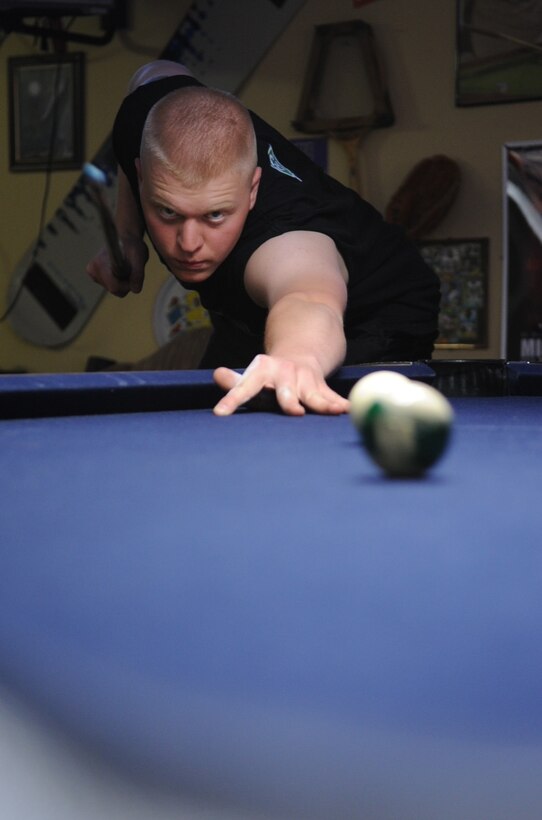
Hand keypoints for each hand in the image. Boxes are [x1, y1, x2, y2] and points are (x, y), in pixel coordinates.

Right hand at [86, 236, 147, 296]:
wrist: (125, 237)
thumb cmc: (132, 245)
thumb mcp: (139, 256)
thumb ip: (138, 273)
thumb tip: (135, 290)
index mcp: (100, 264)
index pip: (114, 287)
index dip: (127, 284)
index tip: (133, 273)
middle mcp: (93, 270)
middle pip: (114, 290)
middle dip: (126, 283)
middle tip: (131, 269)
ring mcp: (93, 274)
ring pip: (114, 289)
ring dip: (123, 282)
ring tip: (126, 267)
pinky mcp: (95, 276)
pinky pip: (112, 286)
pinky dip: (119, 280)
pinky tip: (120, 269)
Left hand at [213, 354, 349, 416]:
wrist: (300, 350)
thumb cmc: (270, 375)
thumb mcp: (252, 376)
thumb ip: (235, 383)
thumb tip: (217, 374)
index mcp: (262, 371)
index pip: (245, 388)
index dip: (233, 400)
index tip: (220, 413)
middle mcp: (284, 374)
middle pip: (285, 391)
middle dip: (289, 401)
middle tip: (293, 411)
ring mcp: (304, 379)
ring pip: (314, 394)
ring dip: (323, 403)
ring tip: (333, 411)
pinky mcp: (320, 386)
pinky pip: (330, 397)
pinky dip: (339, 404)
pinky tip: (348, 411)